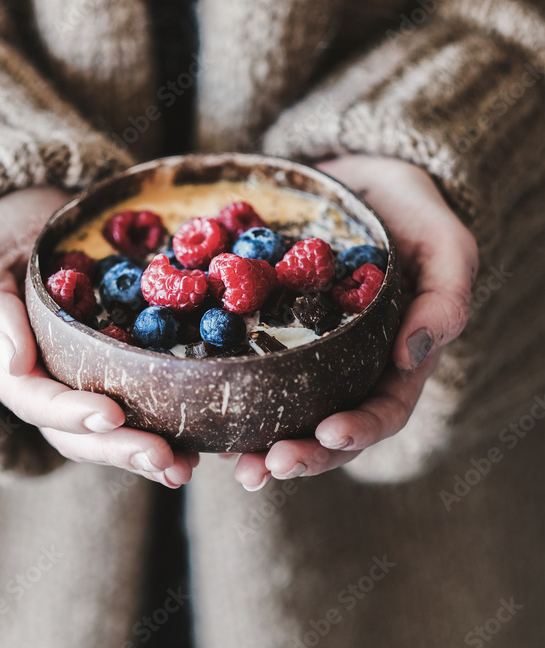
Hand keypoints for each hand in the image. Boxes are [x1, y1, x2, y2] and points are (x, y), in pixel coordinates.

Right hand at [0, 187, 197, 487]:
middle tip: (162, 459)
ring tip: (183, 468)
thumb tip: (12, 361)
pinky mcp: (114, 374)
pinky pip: (137, 409)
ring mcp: (78, 384)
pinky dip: (164, 429)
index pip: (33, 399)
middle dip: (117, 449)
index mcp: (4, 364)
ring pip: (106, 434)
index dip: (70, 412)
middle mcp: (42, 385)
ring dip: (143, 453)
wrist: (39, 216)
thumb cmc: (5, 230)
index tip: (111, 415)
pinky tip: (198, 447)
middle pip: (74, 433)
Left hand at [231, 156, 477, 489]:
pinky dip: (228, 395)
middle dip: (300, 455)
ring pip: (284, 413)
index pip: (383, 412)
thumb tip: (412, 356)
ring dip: (259, 444)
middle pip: (328, 430)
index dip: (358, 431)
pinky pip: (246, 371)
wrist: (357, 179)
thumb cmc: (410, 214)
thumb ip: (445, 298)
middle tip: (263, 468)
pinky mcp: (266, 335)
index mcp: (394, 362)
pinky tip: (202, 411)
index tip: (329, 433)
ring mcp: (306, 357)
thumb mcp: (444, 246)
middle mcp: (348, 370)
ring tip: (230, 460)